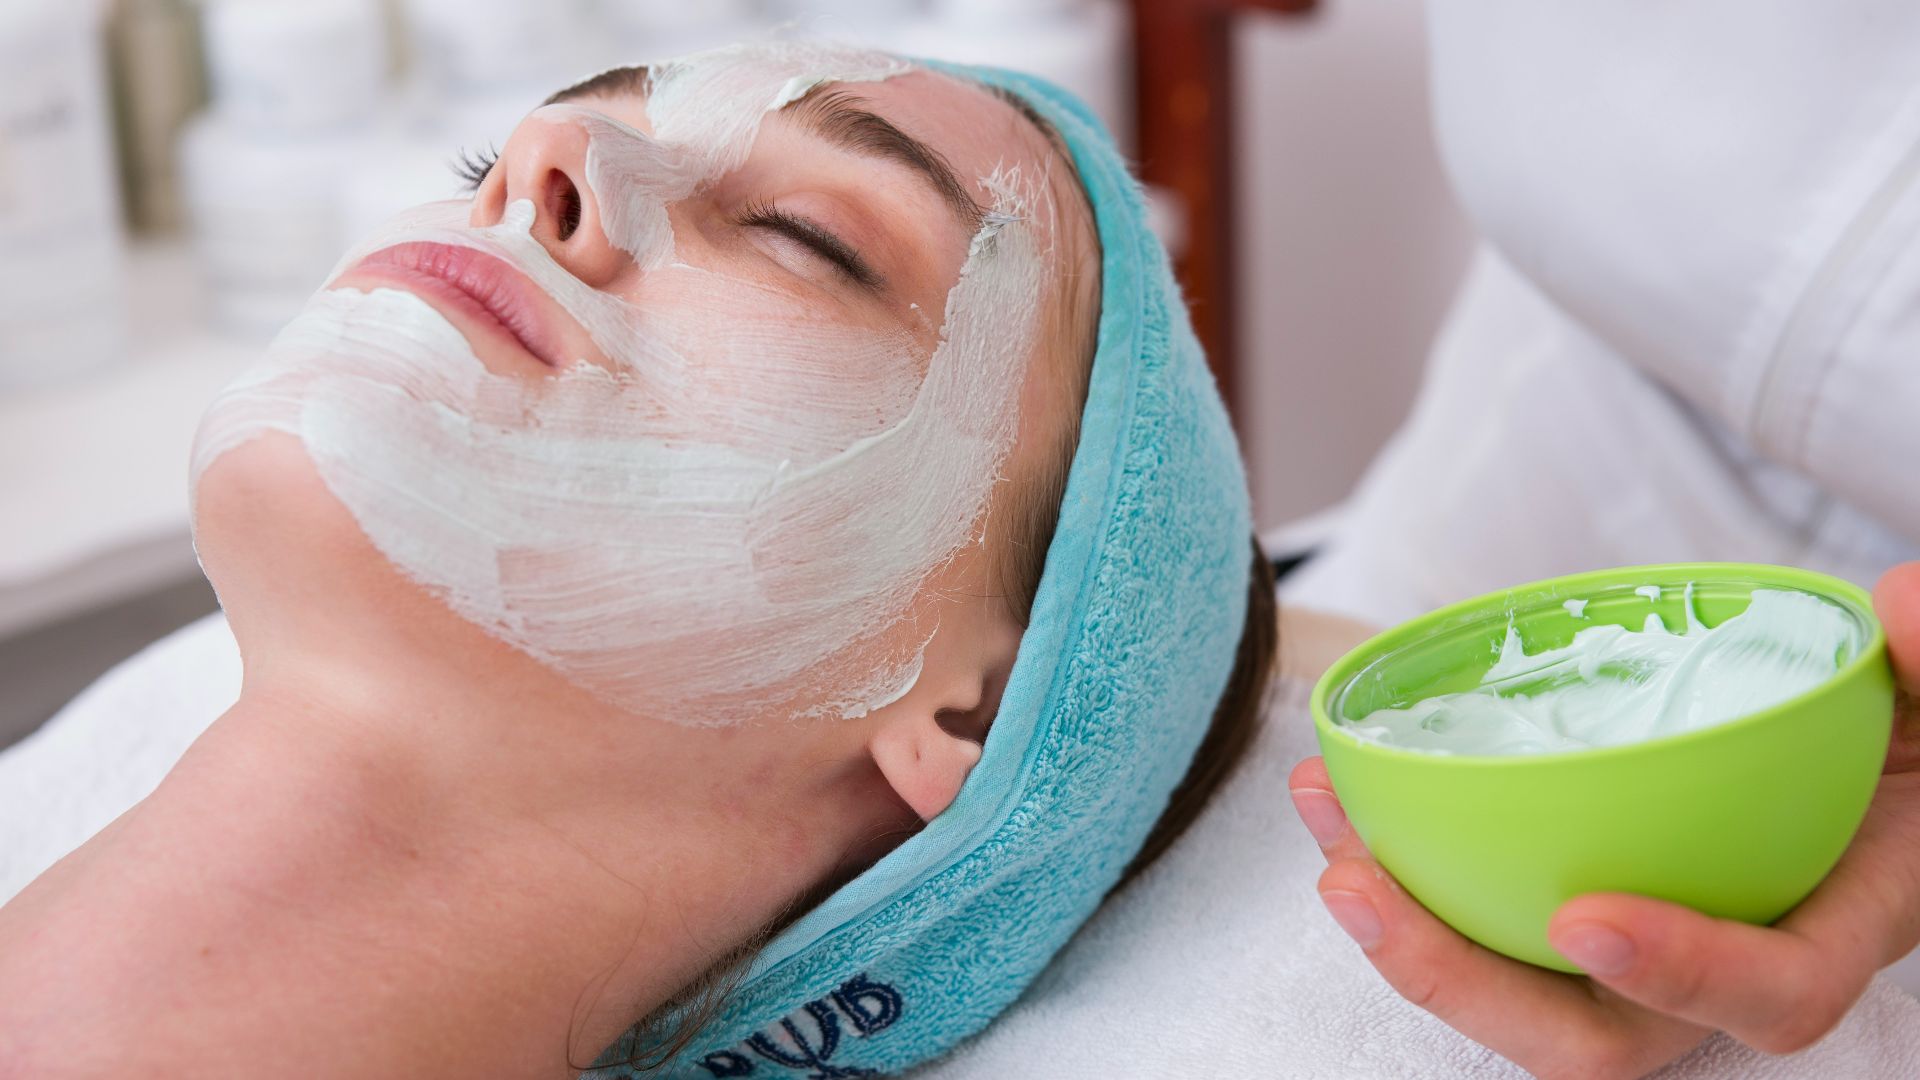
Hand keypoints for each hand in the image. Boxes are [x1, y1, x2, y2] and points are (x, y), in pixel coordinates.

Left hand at [1287, 563, 1919, 1079]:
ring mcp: (1640, 939)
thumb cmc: (1913, 733)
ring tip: (1325, 828)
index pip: (1770, 991)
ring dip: (1404, 926)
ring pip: (1515, 986)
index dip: (1681, 972)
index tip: (1584, 917)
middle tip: (1361, 890)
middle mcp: (1721, 958)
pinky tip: (1337, 794)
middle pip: (1592, 1036)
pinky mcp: (1573, 897)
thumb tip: (1904, 609)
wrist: (1876, 751)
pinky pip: (1484, 915)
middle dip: (1463, 982)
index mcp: (1832, 925)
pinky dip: (1406, 864)